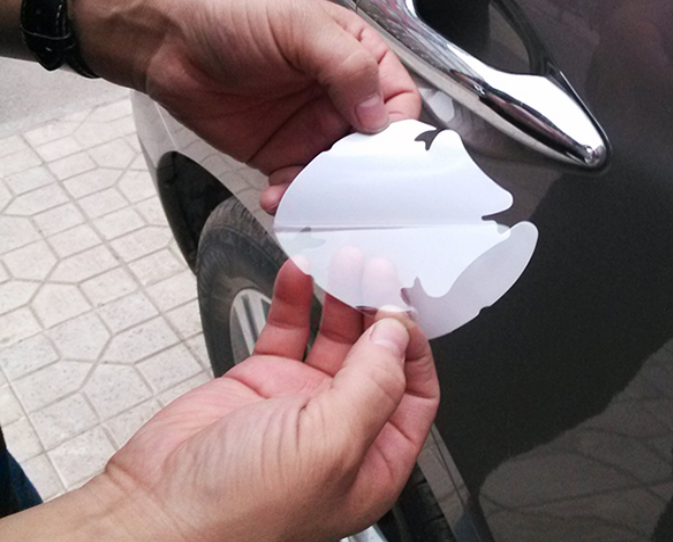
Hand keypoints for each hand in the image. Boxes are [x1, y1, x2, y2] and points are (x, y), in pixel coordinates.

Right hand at [1, 261, 439, 541]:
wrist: (156, 510)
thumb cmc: (238, 511)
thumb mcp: (327, 447)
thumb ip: (372, 386)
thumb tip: (398, 335)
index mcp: (373, 458)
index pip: (415, 390)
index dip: (414, 345)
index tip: (402, 306)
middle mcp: (342, 427)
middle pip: (377, 355)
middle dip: (379, 309)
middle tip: (373, 269)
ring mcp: (301, 400)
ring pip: (335, 334)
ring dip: (341, 295)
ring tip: (341, 261)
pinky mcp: (263, 380)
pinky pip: (289, 328)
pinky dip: (295, 298)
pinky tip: (298, 273)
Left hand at [71, 0, 419, 209]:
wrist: (164, 37)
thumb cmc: (230, 12)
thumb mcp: (298, 24)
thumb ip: (345, 65)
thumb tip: (377, 115)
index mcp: (357, 56)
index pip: (398, 99)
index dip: (399, 127)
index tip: (388, 151)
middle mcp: (339, 95)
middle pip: (375, 145)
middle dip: (370, 171)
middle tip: (356, 189)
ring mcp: (310, 127)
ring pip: (340, 173)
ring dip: (332, 192)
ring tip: (314, 199)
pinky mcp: (279, 153)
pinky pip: (300, 185)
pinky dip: (296, 199)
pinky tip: (280, 197)